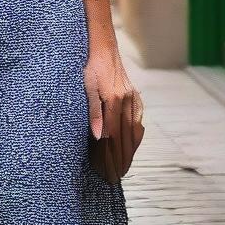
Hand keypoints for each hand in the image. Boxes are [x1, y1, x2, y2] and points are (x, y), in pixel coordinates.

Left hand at [84, 46, 143, 180]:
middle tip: (117, 176)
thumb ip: (93, 112)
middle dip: (122, 158)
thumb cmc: (91, 67)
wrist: (104, 48)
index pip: (114, 135)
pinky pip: (138, 122)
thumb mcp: (87, 87)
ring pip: (134, 131)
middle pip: (126, 137)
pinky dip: (135, 136)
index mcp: (115, 100)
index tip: (108, 169)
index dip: (112, 154)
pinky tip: (131, 145)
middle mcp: (128, 101)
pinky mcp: (136, 97)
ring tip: (124, 166)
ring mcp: (134, 99)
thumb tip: (99, 137)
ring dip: (130, 150)